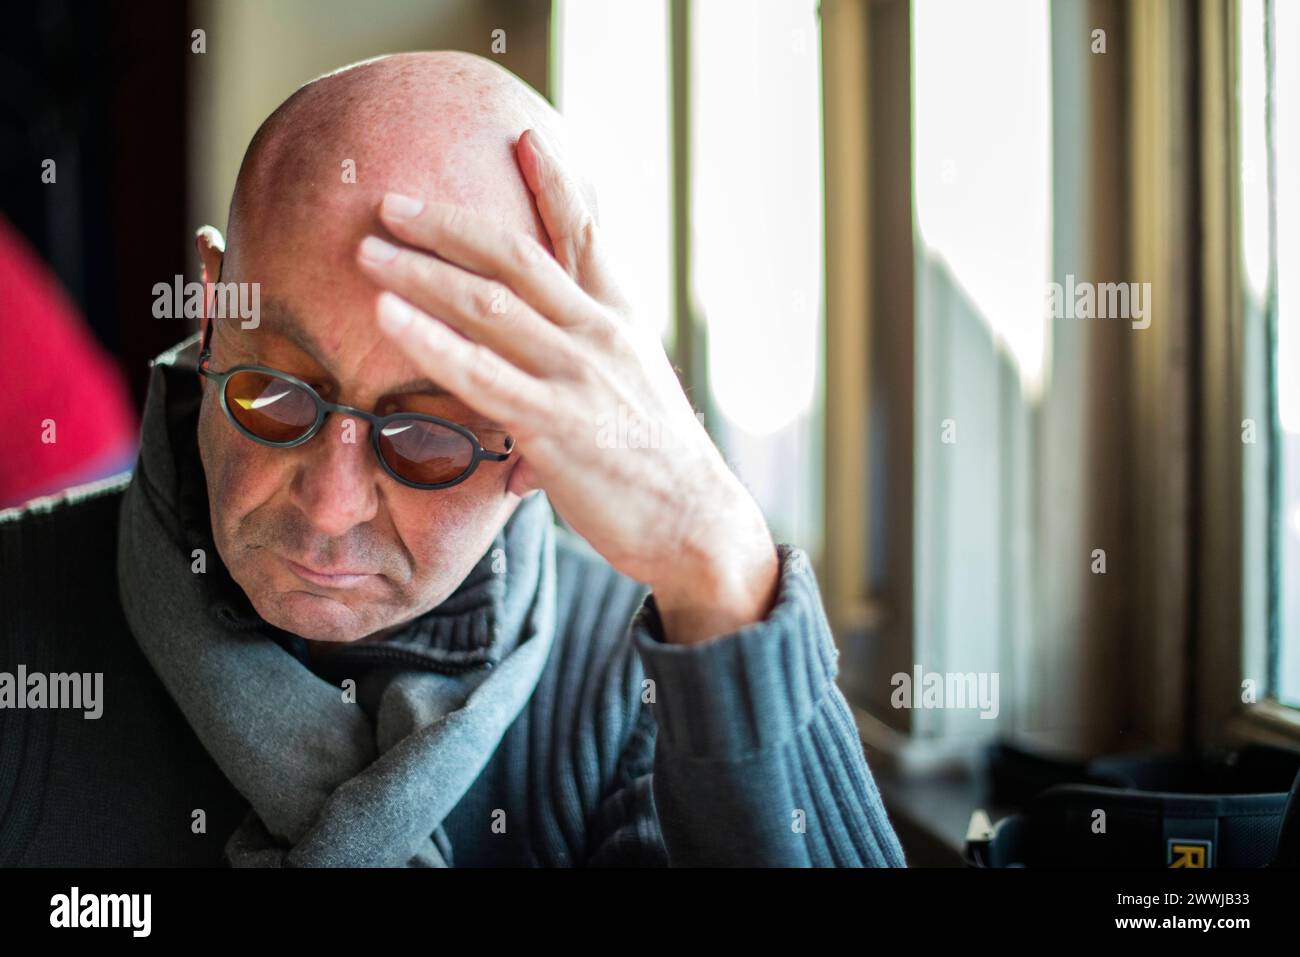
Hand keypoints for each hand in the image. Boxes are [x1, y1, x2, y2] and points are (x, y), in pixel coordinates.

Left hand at [357, 128, 777, 643]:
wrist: (695, 523)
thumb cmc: (655, 468)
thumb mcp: (629, 401)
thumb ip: (573, 388)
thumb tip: (517, 431)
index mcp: (620, 323)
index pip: (587, 238)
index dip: (556, 186)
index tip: (527, 139)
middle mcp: (599, 335)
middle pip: (517, 258)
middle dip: (450, 225)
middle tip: (393, 202)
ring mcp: (578, 375)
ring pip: (489, 305)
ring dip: (422, 272)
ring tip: (368, 249)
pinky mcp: (557, 422)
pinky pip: (481, 373)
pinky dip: (431, 339)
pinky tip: (390, 315)